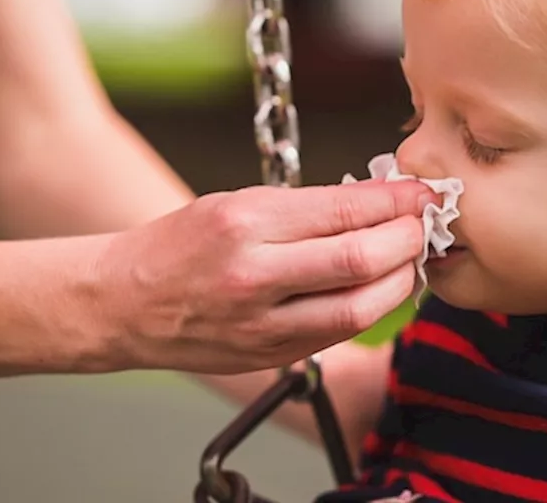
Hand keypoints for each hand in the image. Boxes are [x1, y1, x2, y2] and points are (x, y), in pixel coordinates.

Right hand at [90, 180, 434, 373]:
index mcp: (244, 225)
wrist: (123, 304)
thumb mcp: (235, 204)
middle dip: (407, 239)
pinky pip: (339, 331)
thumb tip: (378, 200)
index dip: (395, 201)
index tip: (421, 191)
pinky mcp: (271, 355)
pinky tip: (379, 287)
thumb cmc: (180, 245)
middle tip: (423, 223)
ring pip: (360, 307)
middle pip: (360, 260)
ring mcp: (263, 324)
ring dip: (399, 279)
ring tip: (407, 257)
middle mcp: (254, 276)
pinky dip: (369, 306)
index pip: (343, 210)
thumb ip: (306, 208)